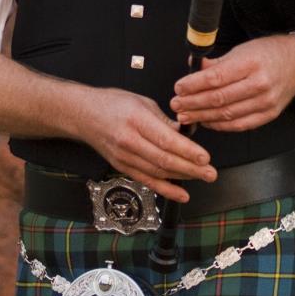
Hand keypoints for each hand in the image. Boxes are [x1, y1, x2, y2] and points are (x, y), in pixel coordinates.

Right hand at [78, 89, 215, 203]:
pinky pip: (147, 180)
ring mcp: (124, 157)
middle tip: (211, 173)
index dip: (187, 151)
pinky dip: (165, 189)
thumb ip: (164, 120)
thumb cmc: (113, 104)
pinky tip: (181, 194)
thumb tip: (186, 134)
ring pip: (158, 172)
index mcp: (136, 119)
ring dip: (183, 178)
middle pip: (164, 159)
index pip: (166, 140)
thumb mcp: (142, 102)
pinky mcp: (122, 167)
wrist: (83, 115)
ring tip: (202, 178)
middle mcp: (129, 141)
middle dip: (191, 168)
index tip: (205, 157)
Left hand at [171, 35, 294, 132]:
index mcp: (250, 63)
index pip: (216, 78)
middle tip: (176, 105)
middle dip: (193, 104)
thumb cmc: (268, 53)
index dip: (194, 85)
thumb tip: (193, 69)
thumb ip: (217, 62)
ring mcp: (266, 102)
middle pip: (219, 99)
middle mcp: (260, 84)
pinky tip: (207, 122)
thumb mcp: (242, 50)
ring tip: (186, 116)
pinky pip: (240, 125)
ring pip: (228, 115)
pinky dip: (221, 126)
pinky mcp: (269, 115)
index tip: (178, 88)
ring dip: (203, 117)